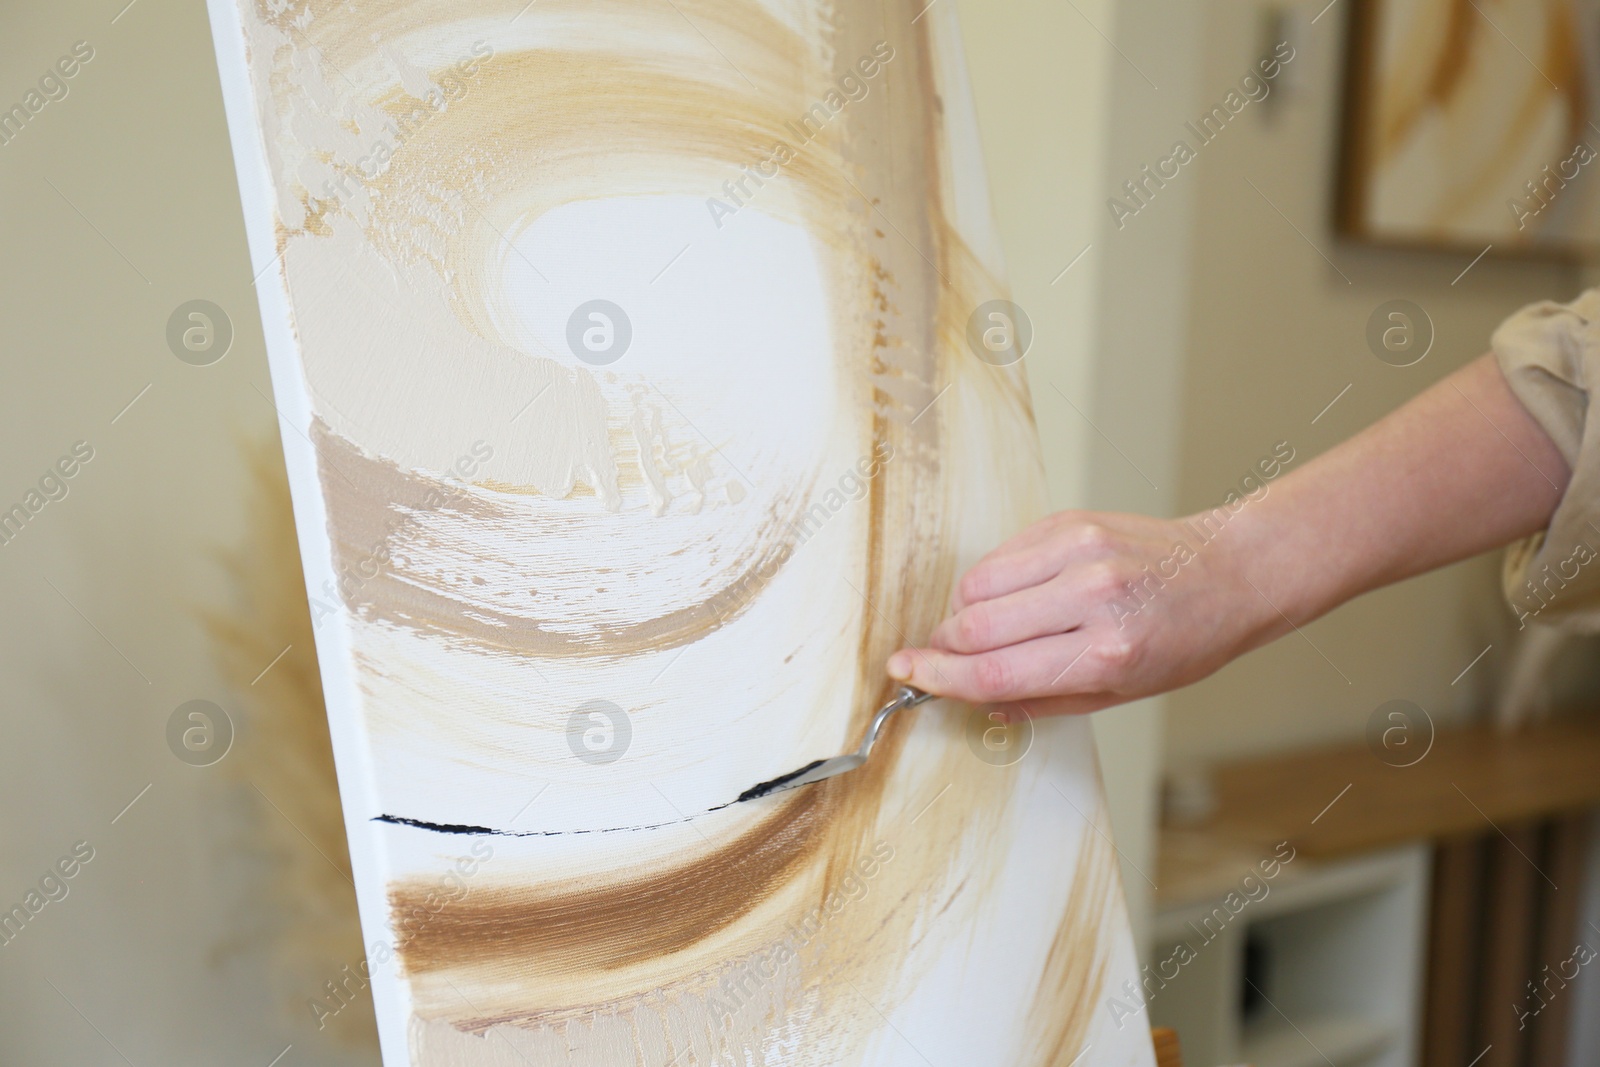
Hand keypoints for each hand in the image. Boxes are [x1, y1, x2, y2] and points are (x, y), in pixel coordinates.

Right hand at [885, 510, 1275, 716]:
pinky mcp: (1070, 521)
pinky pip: (1000, 555)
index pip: (995, 671)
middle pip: (976, 628)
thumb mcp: (1122, 693)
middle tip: (935, 657)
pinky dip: (991, 581)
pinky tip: (1015, 595)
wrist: (1227, 572)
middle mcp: (1091, 597)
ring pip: (977, 586)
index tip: (906, 673)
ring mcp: (1079, 551)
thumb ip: (1044, 700)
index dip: (939, 676)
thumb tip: (977, 702)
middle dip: (943, 647)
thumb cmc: (1182, 640)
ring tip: (989, 628)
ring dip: (965, 613)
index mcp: (1106, 652)